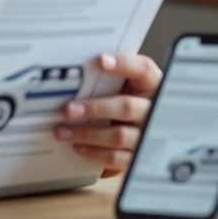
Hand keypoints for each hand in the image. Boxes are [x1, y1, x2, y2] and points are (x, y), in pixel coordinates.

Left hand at [54, 53, 161, 177]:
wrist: (144, 132)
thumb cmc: (130, 102)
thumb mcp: (127, 86)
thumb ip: (111, 78)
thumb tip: (79, 71)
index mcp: (152, 86)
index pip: (144, 69)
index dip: (124, 64)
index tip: (101, 60)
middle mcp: (153, 111)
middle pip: (127, 108)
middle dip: (94, 109)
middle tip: (69, 110)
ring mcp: (147, 136)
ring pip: (119, 136)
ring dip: (87, 134)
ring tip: (64, 131)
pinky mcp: (138, 157)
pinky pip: (117, 158)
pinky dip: (95, 153)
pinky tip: (79, 146)